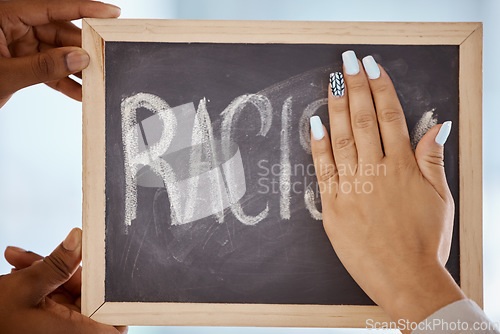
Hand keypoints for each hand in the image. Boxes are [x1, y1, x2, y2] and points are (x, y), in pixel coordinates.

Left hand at [0, 0, 120, 107]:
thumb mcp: (5, 75)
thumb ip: (43, 67)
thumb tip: (78, 59)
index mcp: (4, 14)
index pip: (53, 7)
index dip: (85, 9)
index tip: (111, 13)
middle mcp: (13, 26)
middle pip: (59, 32)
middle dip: (83, 49)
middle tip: (105, 61)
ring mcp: (17, 43)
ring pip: (57, 52)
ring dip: (76, 70)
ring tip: (96, 82)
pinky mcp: (20, 61)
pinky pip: (47, 68)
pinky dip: (62, 82)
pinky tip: (80, 93)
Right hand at [1, 228, 126, 333]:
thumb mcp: (25, 287)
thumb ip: (59, 263)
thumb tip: (80, 239)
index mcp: (75, 333)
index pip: (116, 320)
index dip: (115, 294)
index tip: (106, 267)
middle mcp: (72, 333)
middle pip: (90, 296)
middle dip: (68, 271)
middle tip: (47, 256)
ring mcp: (60, 329)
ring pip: (70, 293)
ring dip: (49, 272)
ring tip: (20, 261)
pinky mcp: (48, 324)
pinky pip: (56, 299)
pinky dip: (42, 283)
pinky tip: (20, 268)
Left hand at [310, 51, 464, 328]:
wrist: (406, 278)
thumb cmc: (425, 241)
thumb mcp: (440, 197)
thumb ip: (433, 158)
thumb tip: (437, 126)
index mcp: (404, 167)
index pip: (390, 116)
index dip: (381, 87)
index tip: (372, 66)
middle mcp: (377, 171)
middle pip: (364, 119)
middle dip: (356, 86)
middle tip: (348, 61)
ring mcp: (353, 187)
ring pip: (343, 138)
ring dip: (337, 106)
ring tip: (333, 81)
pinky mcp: (334, 205)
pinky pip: (324, 169)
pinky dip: (318, 145)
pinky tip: (315, 122)